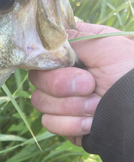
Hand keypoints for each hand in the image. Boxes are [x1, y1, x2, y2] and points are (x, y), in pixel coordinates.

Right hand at [29, 22, 133, 145]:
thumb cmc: (130, 72)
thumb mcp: (106, 44)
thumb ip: (74, 38)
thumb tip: (48, 41)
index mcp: (74, 54)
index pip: (43, 54)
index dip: (51, 63)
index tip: (70, 65)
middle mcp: (65, 76)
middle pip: (37, 79)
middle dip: (62, 86)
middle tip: (90, 86)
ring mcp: (63, 101)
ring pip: (41, 102)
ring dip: (71, 106)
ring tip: (97, 106)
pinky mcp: (65, 123)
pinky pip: (50, 122)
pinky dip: (71, 124)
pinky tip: (91, 123)